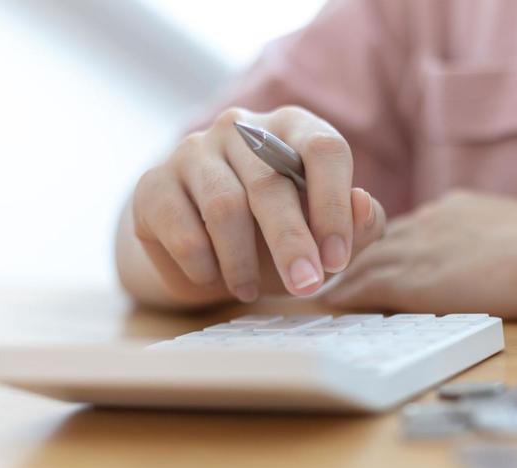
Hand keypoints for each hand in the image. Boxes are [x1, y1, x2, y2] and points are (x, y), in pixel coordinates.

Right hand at [130, 106, 385, 303]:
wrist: (204, 254)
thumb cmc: (278, 238)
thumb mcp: (326, 239)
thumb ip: (359, 225)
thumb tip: (363, 204)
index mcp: (293, 127)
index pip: (324, 148)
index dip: (334, 205)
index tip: (337, 259)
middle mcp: (241, 127)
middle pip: (271, 181)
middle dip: (291, 243)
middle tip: (305, 287)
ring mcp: (192, 150)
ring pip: (225, 206)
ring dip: (243, 261)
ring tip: (251, 290)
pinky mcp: (153, 184)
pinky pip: (182, 228)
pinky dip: (203, 264)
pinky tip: (214, 278)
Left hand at [322, 191, 516, 318]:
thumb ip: (496, 245)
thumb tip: (500, 262)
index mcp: (456, 210)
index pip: (407, 228)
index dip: (385, 245)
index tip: (371, 258)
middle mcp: (430, 222)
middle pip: (375, 240)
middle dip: (349, 255)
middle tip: (326, 272)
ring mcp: (419, 248)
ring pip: (361, 261)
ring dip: (337, 275)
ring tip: (315, 290)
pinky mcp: (414, 279)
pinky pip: (362, 287)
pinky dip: (341, 296)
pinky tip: (327, 306)